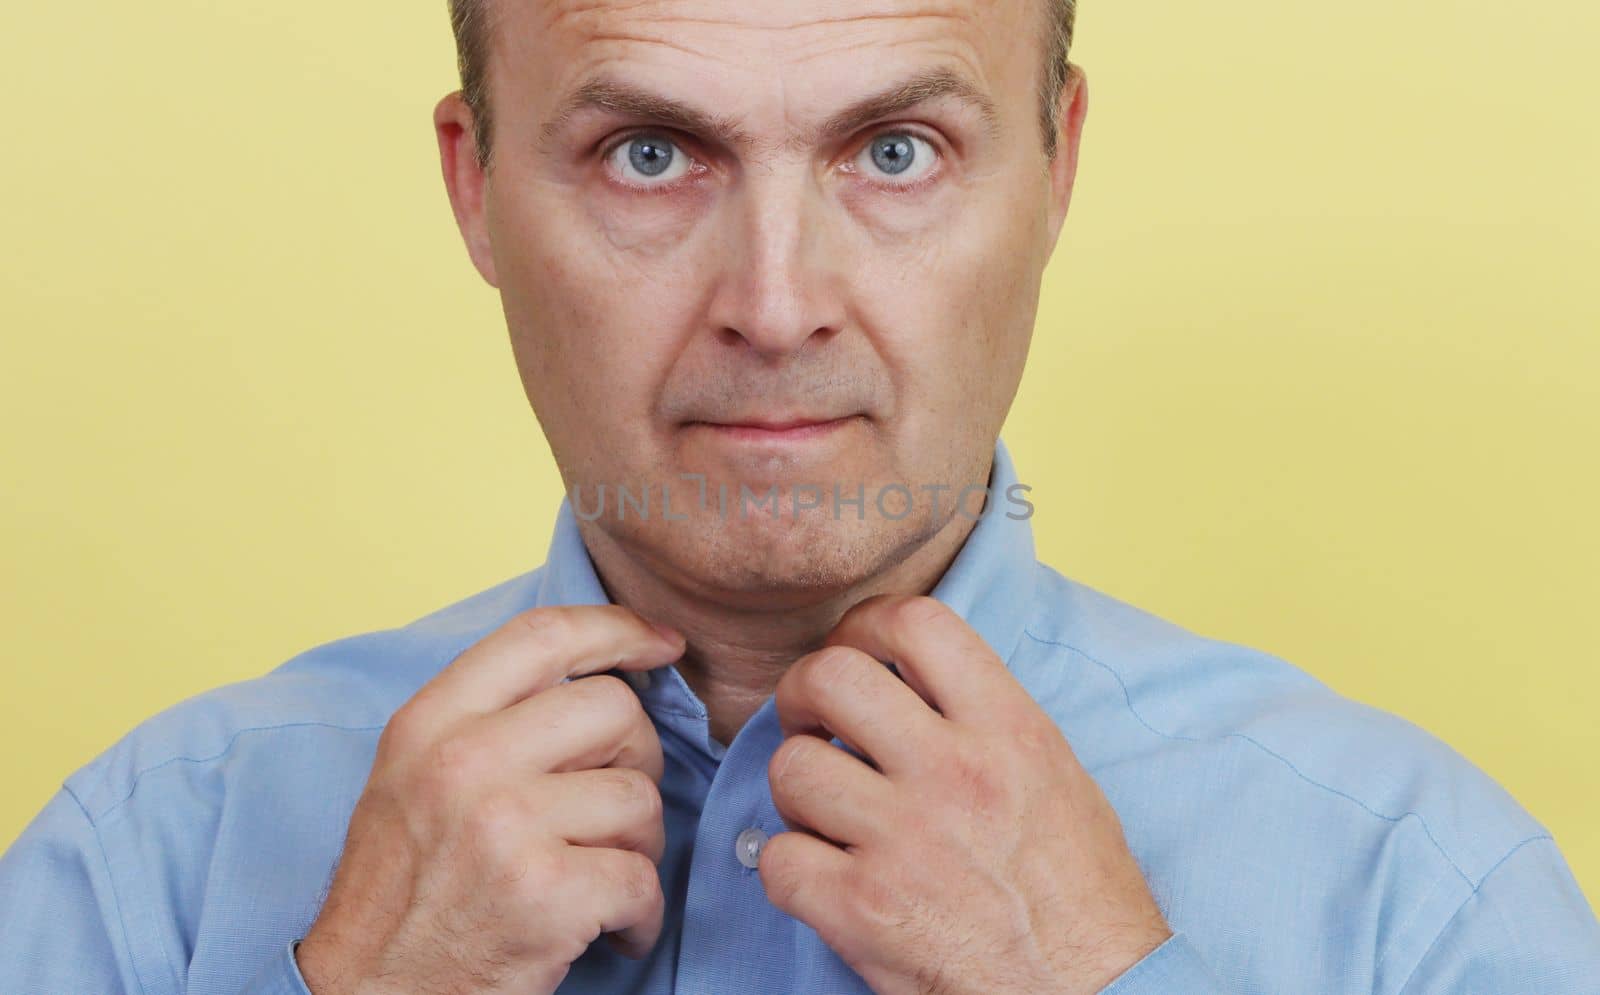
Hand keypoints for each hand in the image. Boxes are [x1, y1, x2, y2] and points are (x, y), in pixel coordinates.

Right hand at [294, 605, 685, 994]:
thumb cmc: (403, 889)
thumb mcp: (415, 775)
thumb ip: (489, 718)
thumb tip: (600, 674)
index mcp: (431, 722)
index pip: (544, 635)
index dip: (618, 629)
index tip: (662, 645)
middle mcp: (465, 761)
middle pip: (615, 710)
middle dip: (634, 761)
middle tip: (609, 815)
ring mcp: (504, 825)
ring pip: (639, 796)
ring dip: (637, 847)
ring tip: (597, 878)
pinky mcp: (545, 893)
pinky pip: (643, 878)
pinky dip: (640, 914)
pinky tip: (609, 930)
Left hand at [759, 595, 1171, 994]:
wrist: (1092, 994)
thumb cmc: (1079, 891)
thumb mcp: (1054, 772)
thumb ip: (983, 714)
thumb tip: (910, 675)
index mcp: (1007, 729)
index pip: (915, 622)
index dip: (864, 625)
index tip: (856, 652)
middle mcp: (953, 773)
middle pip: (830, 677)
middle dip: (802, 694)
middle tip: (813, 723)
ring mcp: (903, 840)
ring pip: (791, 767)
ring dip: (796, 789)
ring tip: (826, 813)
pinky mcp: (863, 910)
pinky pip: (777, 859)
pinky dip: (789, 869)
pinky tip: (823, 876)